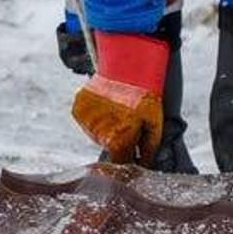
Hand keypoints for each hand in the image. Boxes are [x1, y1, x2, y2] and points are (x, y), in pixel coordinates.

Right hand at [71, 32, 169, 165]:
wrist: (128, 68)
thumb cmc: (144, 98)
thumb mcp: (154, 125)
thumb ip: (148, 150)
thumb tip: (144, 165)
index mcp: (117, 141)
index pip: (120, 162)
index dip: (128, 157)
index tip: (133, 149)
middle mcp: (97, 134)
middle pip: (108, 147)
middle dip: (118, 140)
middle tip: (128, 122)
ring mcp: (86, 120)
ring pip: (96, 134)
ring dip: (106, 128)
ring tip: (117, 111)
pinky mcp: (78, 108)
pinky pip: (86, 120)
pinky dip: (95, 116)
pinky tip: (106, 105)